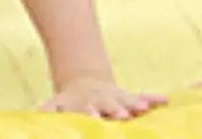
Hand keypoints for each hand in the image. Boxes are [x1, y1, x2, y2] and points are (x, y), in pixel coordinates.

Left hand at [40, 76, 165, 119]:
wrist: (85, 84)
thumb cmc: (71, 103)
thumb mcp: (57, 105)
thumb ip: (48, 111)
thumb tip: (35, 115)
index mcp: (86, 105)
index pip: (88, 111)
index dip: (90, 114)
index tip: (93, 118)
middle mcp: (103, 101)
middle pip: (110, 106)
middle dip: (116, 111)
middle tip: (123, 117)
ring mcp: (118, 98)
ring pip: (128, 101)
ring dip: (136, 105)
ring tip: (145, 108)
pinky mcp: (130, 97)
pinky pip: (144, 97)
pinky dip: (154, 98)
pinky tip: (166, 101)